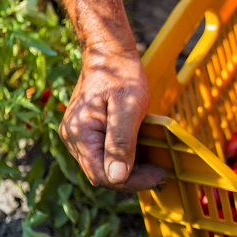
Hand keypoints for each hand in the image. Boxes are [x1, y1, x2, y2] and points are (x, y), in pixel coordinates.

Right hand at [58, 43, 166, 191]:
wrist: (109, 54)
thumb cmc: (120, 75)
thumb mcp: (128, 106)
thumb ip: (121, 141)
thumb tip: (117, 178)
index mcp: (79, 134)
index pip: (101, 175)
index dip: (131, 182)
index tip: (159, 176)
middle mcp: (73, 138)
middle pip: (102, 174)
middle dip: (133, 178)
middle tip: (162, 175)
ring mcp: (78, 136)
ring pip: (104, 166)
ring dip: (130, 171)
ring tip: (156, 168)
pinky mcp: (87, 132)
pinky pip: (104, 154)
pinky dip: (125, 158)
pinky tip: (144, 156)